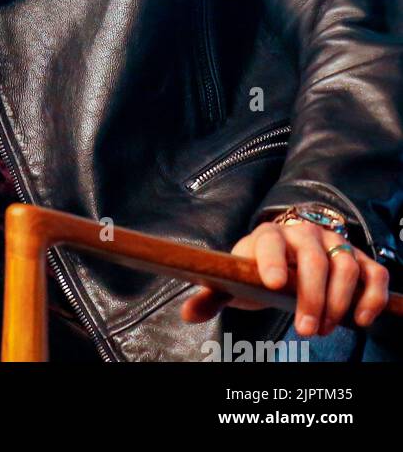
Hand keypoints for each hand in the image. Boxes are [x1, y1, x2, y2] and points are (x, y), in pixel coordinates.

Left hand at [179, 219, 390, 336]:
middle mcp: (304, 233)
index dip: (271, 259)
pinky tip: (360, 319)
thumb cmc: (260, 269)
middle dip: (312, 295)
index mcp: (269, 234)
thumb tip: (187, 313)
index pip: (269, 240)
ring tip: (325, 329)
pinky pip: (374, 273)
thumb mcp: (237, 279)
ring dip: (339, 301)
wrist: (289, 250)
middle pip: (313, 257)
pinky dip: (372, 296)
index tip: (273, 284)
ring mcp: (334, 243)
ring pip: (345, 265)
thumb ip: (214, 294)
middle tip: (306, 330)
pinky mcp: (359, 258)